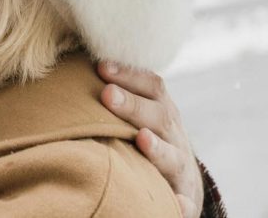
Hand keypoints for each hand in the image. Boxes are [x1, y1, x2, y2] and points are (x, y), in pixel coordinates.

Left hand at [97, 61, 201, 217]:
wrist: (182, 181)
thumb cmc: (147, 137)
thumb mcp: (143, 114)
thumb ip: (119, 94)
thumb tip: (82, 64)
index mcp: (164, 112)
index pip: (152, 87)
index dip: (129, 74)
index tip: (102, 66)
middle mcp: (174, 137)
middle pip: (159, 117)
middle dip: (134, 105)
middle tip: (108, 94)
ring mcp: (180, 168)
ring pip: (173, 159)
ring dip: (158, 149)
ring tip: (143, 139)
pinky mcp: (184, 199)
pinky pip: (185, 203)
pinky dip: (180, 204)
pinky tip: (176, 205)